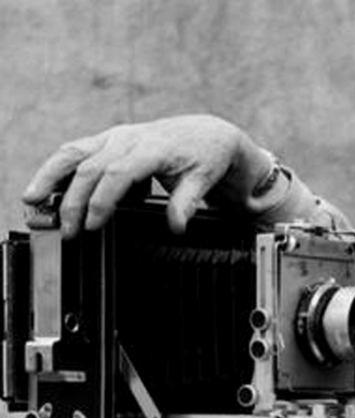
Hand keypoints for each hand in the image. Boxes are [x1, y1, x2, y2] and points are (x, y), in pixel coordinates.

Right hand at [21, 115, 274, 236]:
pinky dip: (56, 169)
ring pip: (73, 152)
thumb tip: (177, 225)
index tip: (93, 225)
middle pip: (90, 167)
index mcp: (152, 148)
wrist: (207, 134)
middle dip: (74, 200)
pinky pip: (76, 151)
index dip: (102, 200)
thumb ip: (187, 202)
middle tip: (68, 231)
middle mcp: (128, 139)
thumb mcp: (203, 180)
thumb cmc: (205, 157)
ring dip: (50, 176)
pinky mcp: (107, 141)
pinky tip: (42, 189)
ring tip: (31, 200)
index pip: (119, 174)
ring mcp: (114, 137)